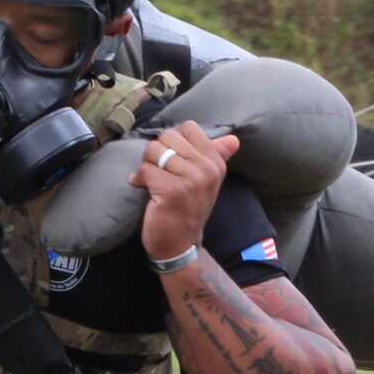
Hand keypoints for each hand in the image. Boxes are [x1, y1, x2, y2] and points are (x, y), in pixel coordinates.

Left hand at [133, 121, 240, 262]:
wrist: (180, 245)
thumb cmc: (189, 209)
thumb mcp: (207, 182)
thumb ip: (218, 157)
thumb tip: (234, 139)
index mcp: (216, 163)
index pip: (189, 128)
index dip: (173, 140)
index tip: (172, 159)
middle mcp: (207, 169)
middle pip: (168, 136)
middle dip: (156, 152)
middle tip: (158, 171)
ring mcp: (191, 179)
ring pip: (155, 151)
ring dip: (146, 165)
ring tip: (150, 180)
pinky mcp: (172, 190)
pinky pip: (146, 169)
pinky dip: (139, 179)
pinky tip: (143, 189)